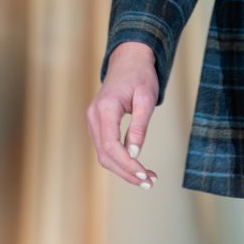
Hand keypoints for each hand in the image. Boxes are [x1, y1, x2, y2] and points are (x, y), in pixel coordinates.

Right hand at [88, 41, 160, 186]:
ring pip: (104, 155)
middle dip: (126, 172)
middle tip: (150, 182)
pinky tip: (137, 167)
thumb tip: (134, 154)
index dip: (127, 164)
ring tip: (147, 178)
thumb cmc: (140, 77)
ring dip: (124, 169)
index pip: (111, 145)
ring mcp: (93, 121)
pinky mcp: (98, 124)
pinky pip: (106, 148)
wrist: (129, 61)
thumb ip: (139, 127)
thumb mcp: (146, 99)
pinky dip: (120, 161)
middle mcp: (94, 117)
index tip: (144, 175)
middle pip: (105, 155)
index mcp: (105, 109)